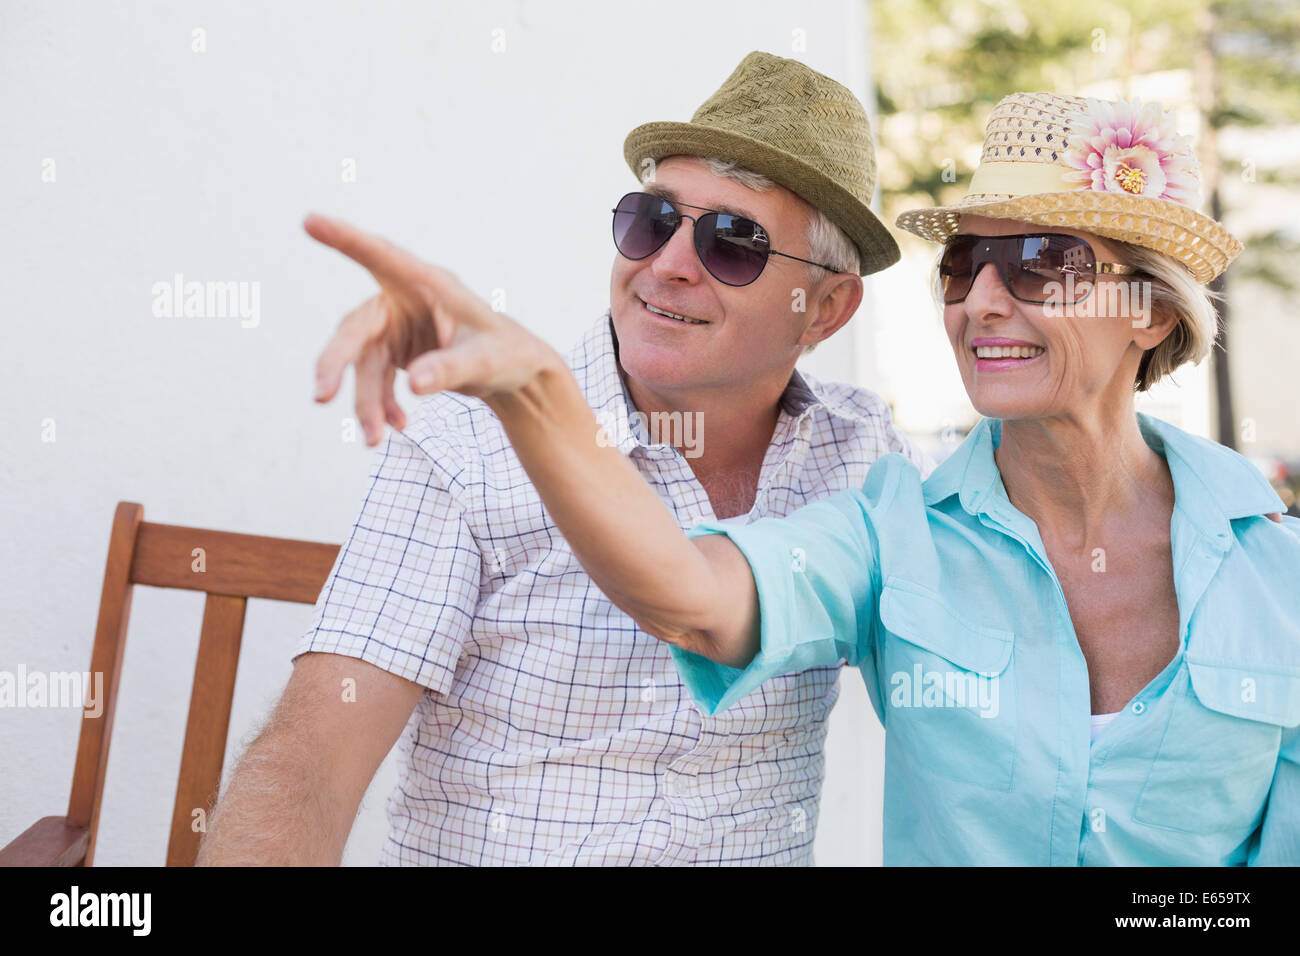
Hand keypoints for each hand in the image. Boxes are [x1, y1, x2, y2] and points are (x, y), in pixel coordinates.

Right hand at [305, 213, 557, 445]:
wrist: (514, 373)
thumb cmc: (507, 352)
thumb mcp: (485, 361)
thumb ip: (451, 368)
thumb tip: (414, 385)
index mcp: (429, 284)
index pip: (382, 257)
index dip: (345, 239)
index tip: (310, 219)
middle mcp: (403, 300)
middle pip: (357, 328)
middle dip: (337, 363)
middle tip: (321, 396)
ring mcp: (395, 327)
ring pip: (364, 365)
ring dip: (366, 403)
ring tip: (374, 439)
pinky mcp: (394, 352)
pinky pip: (377, 382)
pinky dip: (383, 406)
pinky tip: (397, 427)